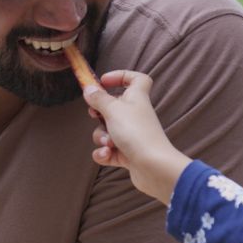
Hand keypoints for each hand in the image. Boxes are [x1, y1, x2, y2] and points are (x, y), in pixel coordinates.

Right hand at [82, 70, 191, 203]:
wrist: (153, 166)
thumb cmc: (136, 132)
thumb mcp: (113, 110)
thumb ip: (98, 99)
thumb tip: (89, 89)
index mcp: (137, 98)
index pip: (136, 79)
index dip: (121, 76)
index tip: (104, 81)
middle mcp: (135, 115)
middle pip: (113, 107)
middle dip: (99, 113)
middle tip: (95, 114)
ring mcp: (131, 135)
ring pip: (107, 131)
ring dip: (102, 137)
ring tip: (110, 143)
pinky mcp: (127, 154)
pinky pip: (108, 150)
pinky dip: (104, 153)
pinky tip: (107, 155)